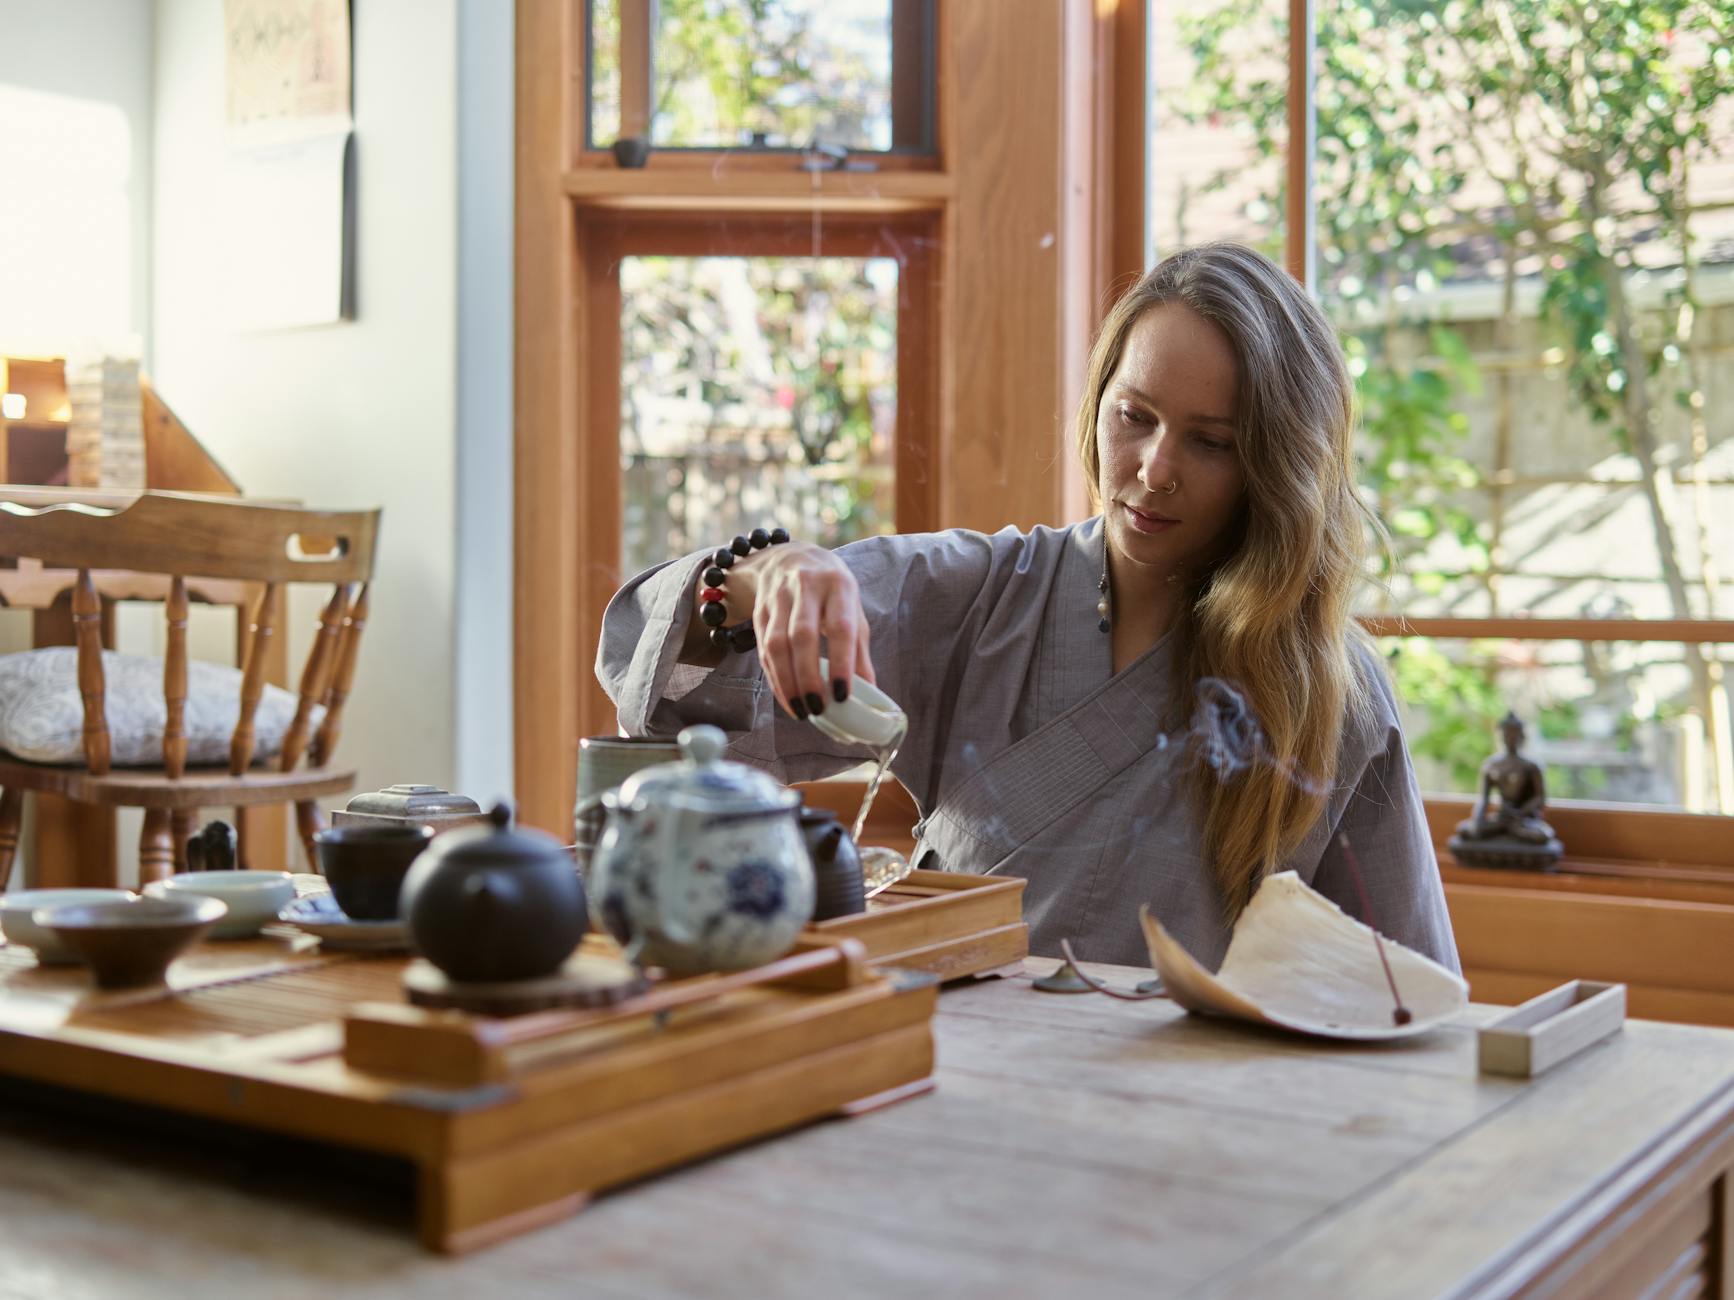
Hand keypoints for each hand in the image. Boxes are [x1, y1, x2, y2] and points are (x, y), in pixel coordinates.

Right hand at [741, 542, 875, 720]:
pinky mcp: (759, 610)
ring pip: (776, 644)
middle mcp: (806, 585)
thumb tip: (870, 692)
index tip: (843, 696)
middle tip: (818, 708)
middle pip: (802, 636)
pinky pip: (763, 648)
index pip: (840, 626)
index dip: (841, 663)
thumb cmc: (829, 589)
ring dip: (788, 682)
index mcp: (838, 584)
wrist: (787, 557)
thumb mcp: (851, 609)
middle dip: (809, 677)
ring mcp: (777, 596)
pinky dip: (775, 678)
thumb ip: (859, 649)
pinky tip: (787, 697)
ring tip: (801, 710)